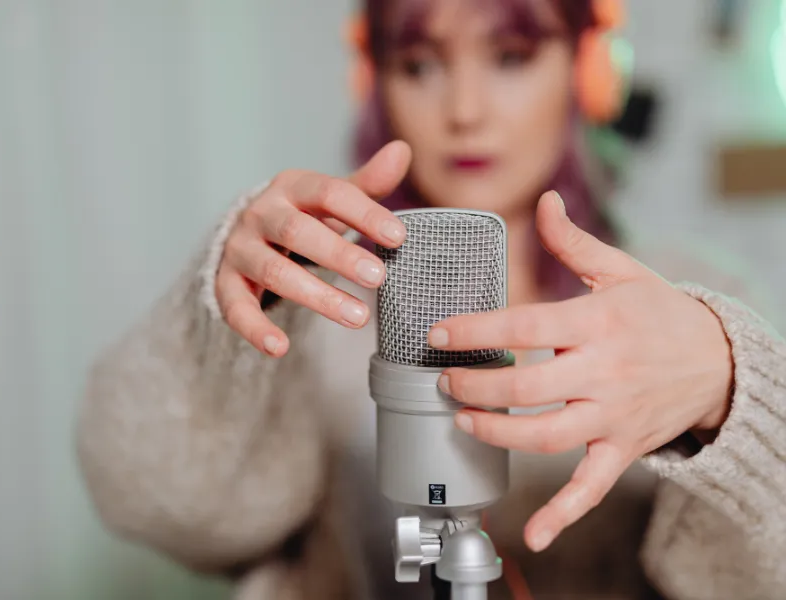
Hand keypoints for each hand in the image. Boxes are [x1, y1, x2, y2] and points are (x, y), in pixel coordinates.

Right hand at [216, 141, 411, 356]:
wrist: (247, 235)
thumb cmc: (303, 216)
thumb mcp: (331, 199)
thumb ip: (367, 183)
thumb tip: (403, 150)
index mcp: (292, 187)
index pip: (328, 192)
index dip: (363, 213)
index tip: (398, 237)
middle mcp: (260, 213)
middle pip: (297, 231)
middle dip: (339, 255)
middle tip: (379, 278)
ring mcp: (240, 249)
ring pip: (273, 271)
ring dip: (316, 296)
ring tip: (358, 317)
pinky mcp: (225, 283)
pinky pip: (236, 307)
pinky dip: (255, 329)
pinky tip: (280, 348)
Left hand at [428, 192, 733, 552]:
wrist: (718, 361)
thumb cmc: (662, 313)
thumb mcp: (621, 271)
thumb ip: (573, 243)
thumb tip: (543, 202)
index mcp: (598, 322)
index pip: (525, 325)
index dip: (476, 330)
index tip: (439, 333)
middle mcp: (603, 371)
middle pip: (527, 386)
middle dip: (475, 384)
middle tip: (445, 380)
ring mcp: (612, 414)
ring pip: (547, 435)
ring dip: (497, 433)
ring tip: (463, 419)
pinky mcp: (621, 447)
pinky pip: (590, 486)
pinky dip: (562, 513)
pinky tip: (534, 534)